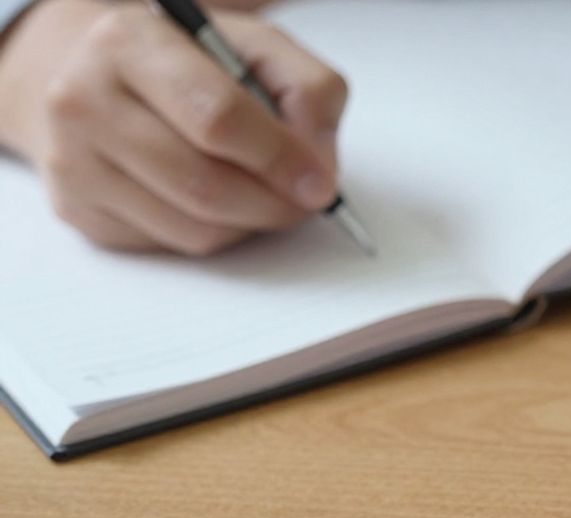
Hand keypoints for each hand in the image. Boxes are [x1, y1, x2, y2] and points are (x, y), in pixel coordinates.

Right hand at [0, 0, 345, 254]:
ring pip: (194, 229)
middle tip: (304, 201)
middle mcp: (84, 100)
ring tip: (265, 194)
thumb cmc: (189, 62)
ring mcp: (73, 161)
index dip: (280, 158)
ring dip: (250, 224)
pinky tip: (219, 201)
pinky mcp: (80, 209)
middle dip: (274, 203)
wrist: (100, 75)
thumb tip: (318, 166)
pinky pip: (173, 246)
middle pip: (206, 186)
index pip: (218, 118)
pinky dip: (216, 234)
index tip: (319, 183)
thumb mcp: (256, 48)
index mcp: (130, 42)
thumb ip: (308, 91)